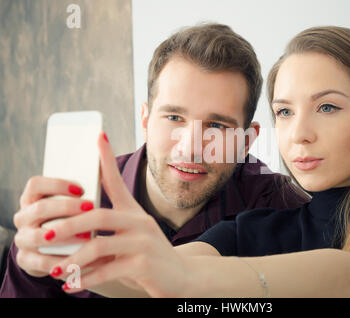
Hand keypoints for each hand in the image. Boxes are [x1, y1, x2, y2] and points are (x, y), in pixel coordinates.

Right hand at [13, 176, 91, 277]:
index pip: (35, 184)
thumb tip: (103, 157)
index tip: (82, 189)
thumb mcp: (76, 202)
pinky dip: (63, 260)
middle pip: (39, 208)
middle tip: (91, 208)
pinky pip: (42, 261)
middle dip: (67, 208)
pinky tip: (82, 257)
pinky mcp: (25, 259)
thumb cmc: (74, 218)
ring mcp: (23, 238)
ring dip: (66, 235)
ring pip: (39, 236)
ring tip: (89, 236)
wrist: (62, 250)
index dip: (57, 185)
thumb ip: (82, 187)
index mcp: (32, 198)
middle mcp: (23, 216)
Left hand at [46, 133, 191, 296]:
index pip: (118, 181)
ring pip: (99, 246)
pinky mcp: (145, 264)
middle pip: (98, 215)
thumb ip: (109, 228)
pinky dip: (85, 279)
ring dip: (72, 259)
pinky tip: (71, 285)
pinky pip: (108, 270)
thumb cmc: (150, 256)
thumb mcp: (132, 235)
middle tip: (45, 234)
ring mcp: (144, 243)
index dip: (107, 158)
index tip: (98, 136)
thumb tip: (79, 220)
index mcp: (134, 212)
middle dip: (67, 225)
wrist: (181, 277)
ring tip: (55, 269)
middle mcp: (141, 222)